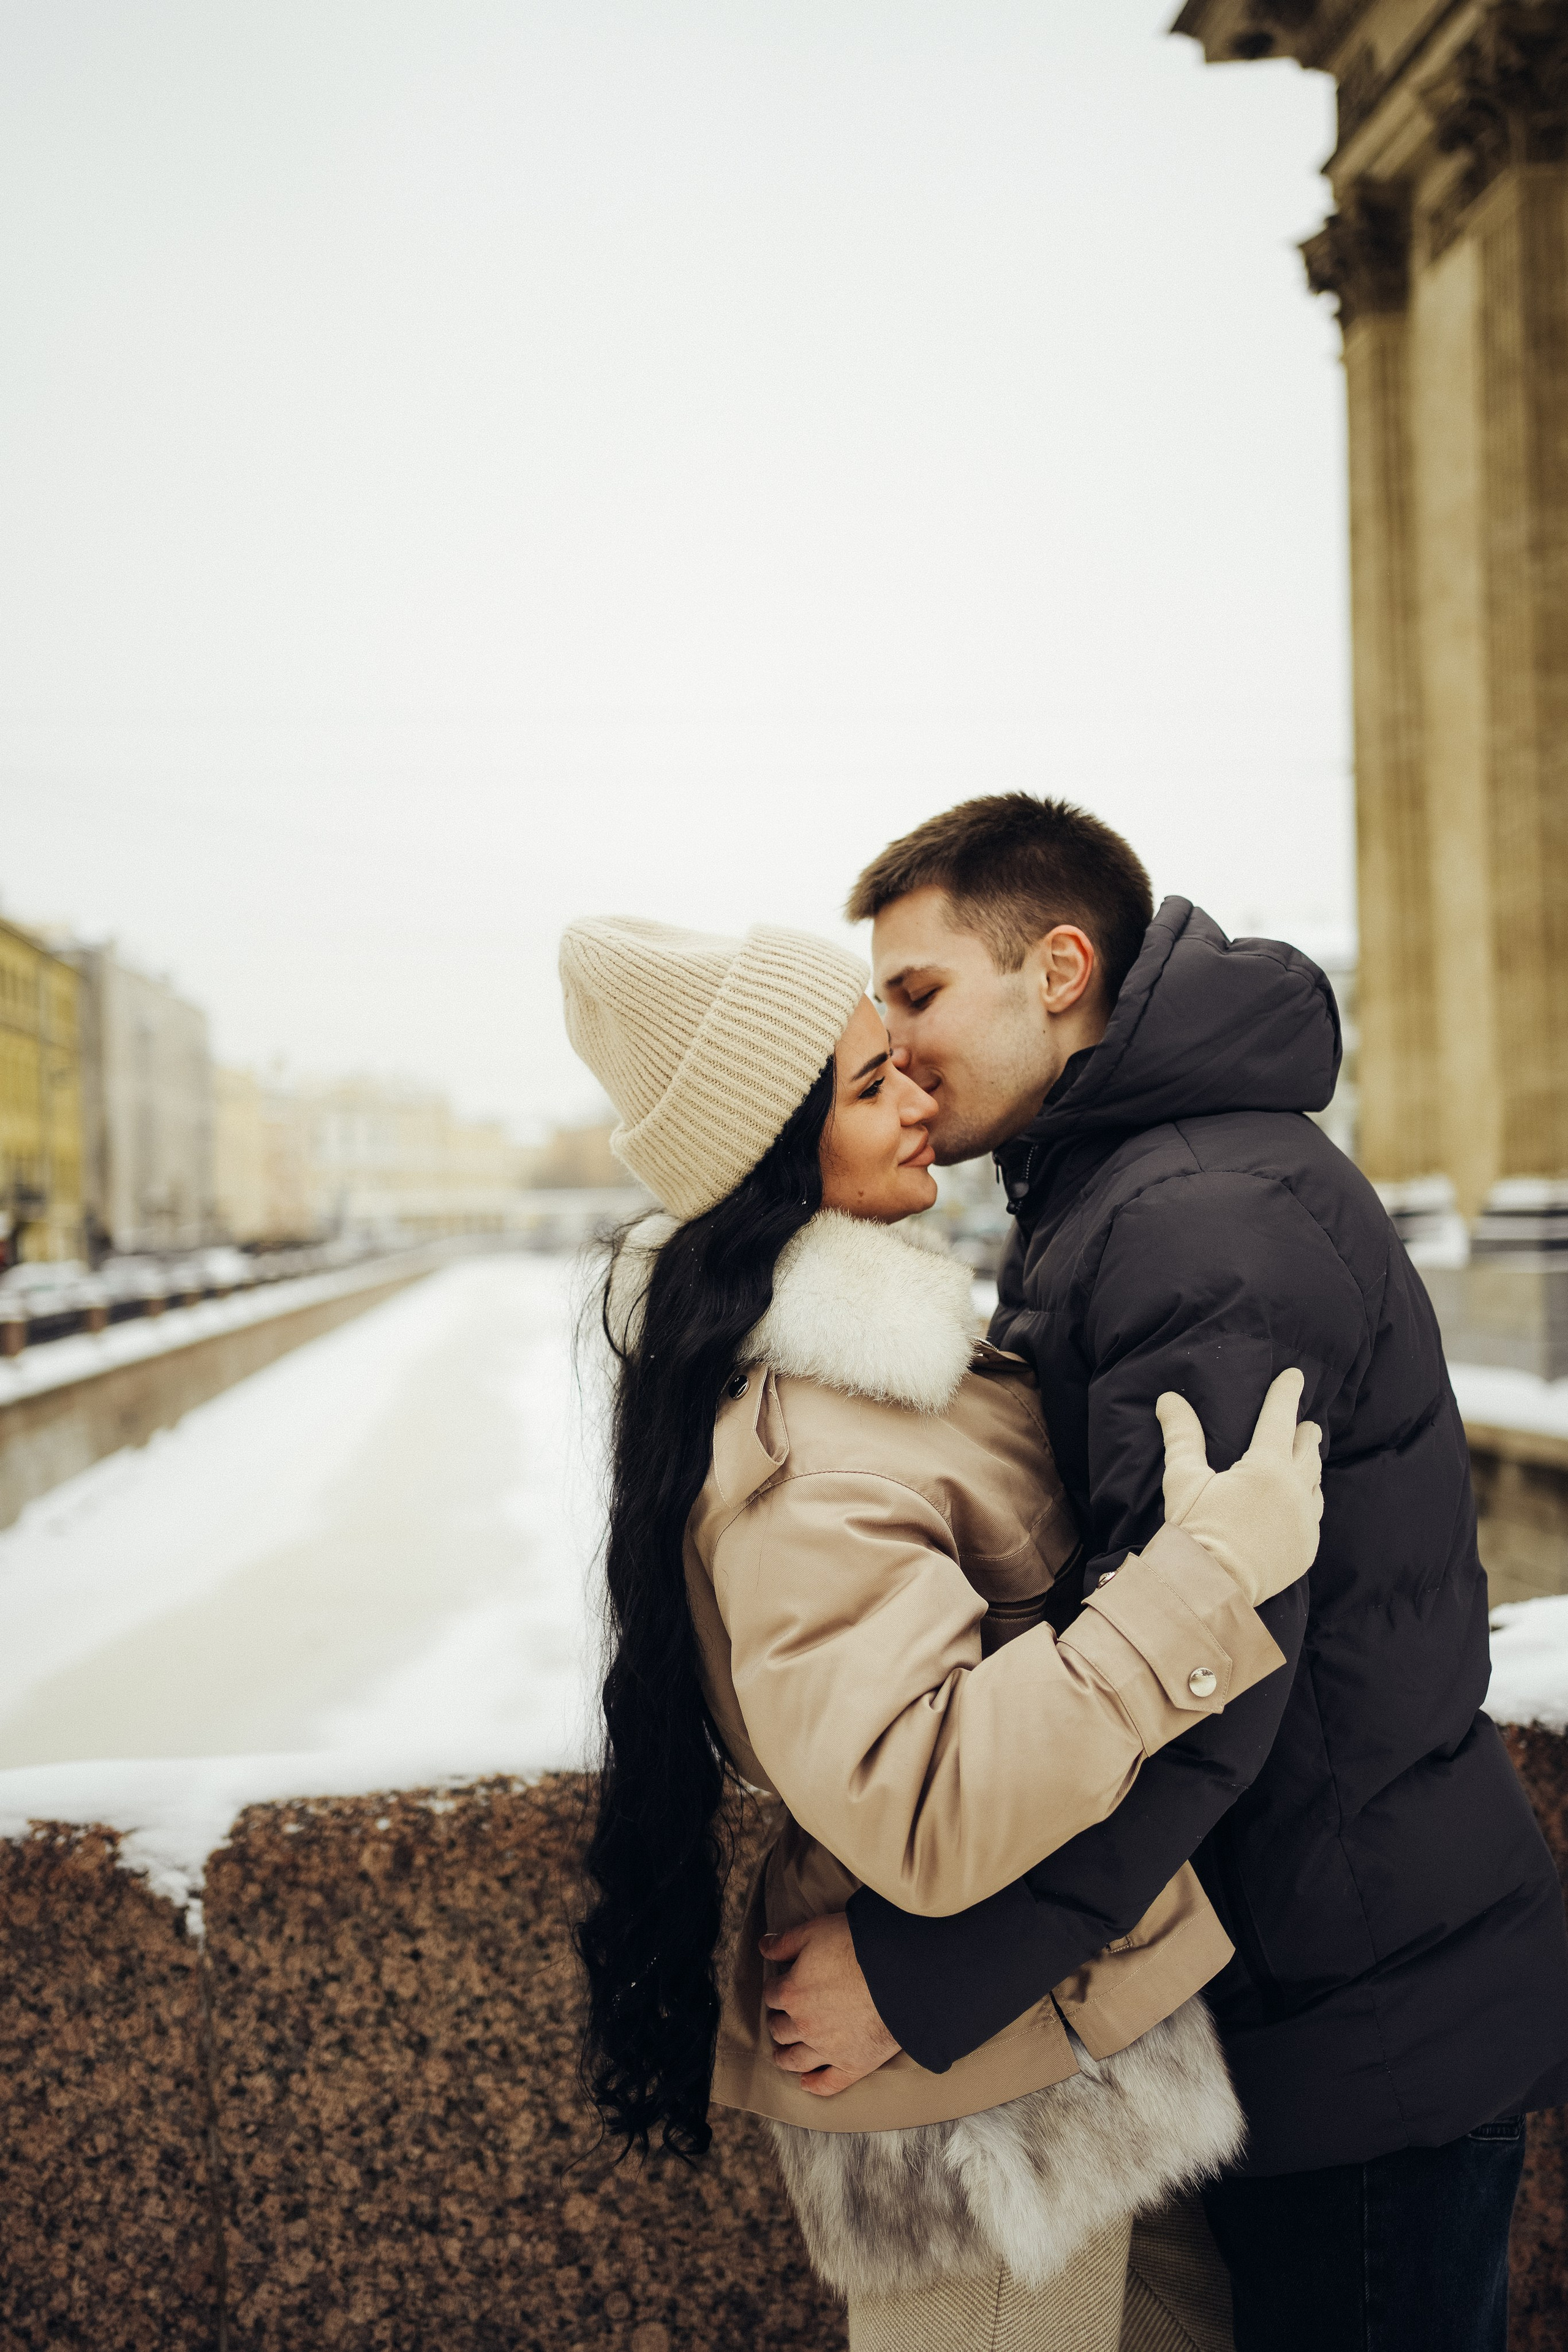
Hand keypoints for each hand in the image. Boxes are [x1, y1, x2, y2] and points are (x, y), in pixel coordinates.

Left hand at [759, 1912, 900, 2097]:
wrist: (900, 1972)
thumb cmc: (857, 1946)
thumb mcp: (815, 1931)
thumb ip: (785, 1942)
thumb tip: (764, 1946)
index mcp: (792, 1993)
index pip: (772, 1995)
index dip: (775, 1990)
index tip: (779, 1988)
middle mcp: (804, 2025)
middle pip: (780, 2029)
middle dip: (778, 2022)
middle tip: (781, 2019)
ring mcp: (827, 2049)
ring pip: (795, 2060)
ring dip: (784, 2057)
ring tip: (782, 2055)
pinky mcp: (853, 2065)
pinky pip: (828, 2083)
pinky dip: (814, 2085)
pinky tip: (806, 2082)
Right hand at [1155, 1367, 1323, 1606]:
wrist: (1211, 1588)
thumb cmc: (1196, 1530)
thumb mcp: (1184, 1479)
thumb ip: (1182, 1436)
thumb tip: (1169, 1399)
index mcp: (1267, 1467)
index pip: (1280, 1418)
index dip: (1286, 1393)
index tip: (1295, 1376)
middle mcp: (1295, 1491)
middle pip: (1307, 1449)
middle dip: (1304, 1431)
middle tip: (1304, 1422)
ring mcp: (1305, 1522)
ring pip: (1315, 1482)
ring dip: (1310, 1464)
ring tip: (1307, 1454)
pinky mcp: (1307, 1548)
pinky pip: (1313, 1515)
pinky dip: (1308, 1500)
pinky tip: (1302, 1500)